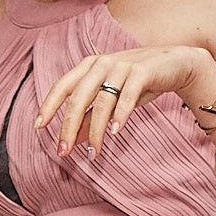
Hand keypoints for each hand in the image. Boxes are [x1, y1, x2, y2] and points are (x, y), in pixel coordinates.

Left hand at [34, 44, 215, 158]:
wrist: (177, 63)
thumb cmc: (141, 81)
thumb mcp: (114, 98)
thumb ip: (93, 115)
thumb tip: (74, 139)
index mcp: (90, 66)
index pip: (63, 86)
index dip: (49, 106)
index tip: (38, 127)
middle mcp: (102, 64)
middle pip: (78, 98)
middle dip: (69, 127)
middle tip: (63, 151)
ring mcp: (122, 66)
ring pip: (102, 102)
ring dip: (96, 130)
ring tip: (94, 152)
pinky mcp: (142, 71)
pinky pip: (127, 96)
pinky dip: (120, 115)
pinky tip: (115, 132)